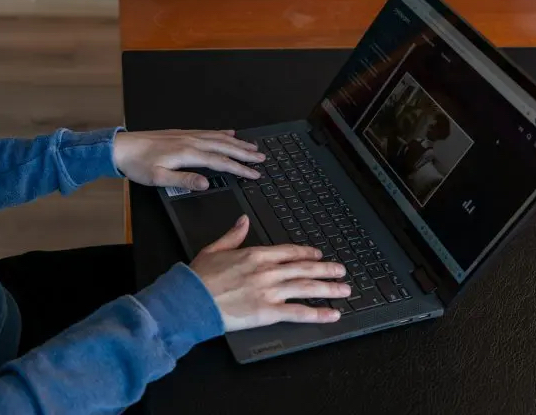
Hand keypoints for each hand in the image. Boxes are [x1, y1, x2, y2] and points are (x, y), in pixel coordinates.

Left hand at [113, 129, 264, 189]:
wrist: (121, 147)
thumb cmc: (138, 164)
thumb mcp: (159, 178)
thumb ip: (184, 180)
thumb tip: (206, 183)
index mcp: (188, 153)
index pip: (221, 162)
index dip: (240, 168)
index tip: (255, 173)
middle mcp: (191, 141)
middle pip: (225, 147)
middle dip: (245, 153)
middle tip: (262, 158)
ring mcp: (187, 135)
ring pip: (218, 138)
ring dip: (237, 143)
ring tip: (252, 147)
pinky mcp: (181, 133)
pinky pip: (208, 132)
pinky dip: (222, 133)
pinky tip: (229, 133)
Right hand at [190, 215, 350, 331]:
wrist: (191, 300)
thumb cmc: (199, 278)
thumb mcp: (214, 249)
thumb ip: (233, 235)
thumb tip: (243, 220)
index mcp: (255, 255)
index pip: (289, 252)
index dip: (306, 253)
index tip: (317, 254)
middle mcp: (267, 272)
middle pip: (304, 269)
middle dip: (326, 269)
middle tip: (341, 270)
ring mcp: (269, 292)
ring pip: (307, 288)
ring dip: (328, 288)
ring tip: (344, 289)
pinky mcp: (268, 312)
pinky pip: (299, 312)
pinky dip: (318, 313)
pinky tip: (331, 314)